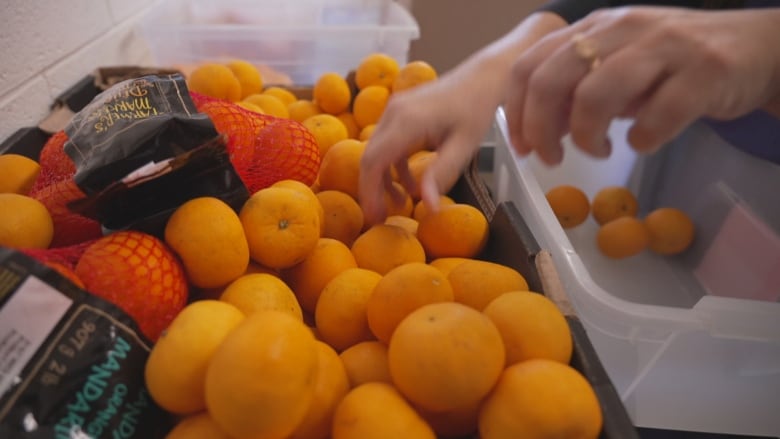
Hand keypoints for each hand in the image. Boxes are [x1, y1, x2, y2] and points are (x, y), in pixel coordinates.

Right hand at [358, 64, 501, 224]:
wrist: (482, 77)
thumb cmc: (476, 110)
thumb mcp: (464, 146)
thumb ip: (442, 174)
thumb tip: (427, 207)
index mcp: (406, 121)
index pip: (374, 161)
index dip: (369, 192)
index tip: (374, 217)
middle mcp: (393, 113)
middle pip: (369, 158)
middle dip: (372, 190)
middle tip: (380, 219)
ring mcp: (394, 111)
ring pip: (376, 152)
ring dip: (383, 180)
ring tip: (399, 205)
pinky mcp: (400, 113)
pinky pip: (387, 144)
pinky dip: (394, 167)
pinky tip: (409, 184)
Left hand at [505, 6, 779, 164]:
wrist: (754, 47)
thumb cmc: (673, 64)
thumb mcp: (616, 68)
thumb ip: (575, 91)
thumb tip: (536, 129)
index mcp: (593, 28)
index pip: (529, 66)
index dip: (516, 112)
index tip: (522, 146)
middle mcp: (622, 29)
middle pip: (552, 80)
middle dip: (541, 130)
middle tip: (552, 157)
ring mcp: (663, 47)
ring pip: (596, 95)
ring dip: (586, 136)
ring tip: (597, 150)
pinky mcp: (704, 71)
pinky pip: (658, 115)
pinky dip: (642, 139)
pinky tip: (643, 142)